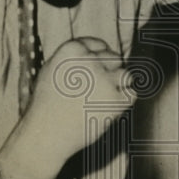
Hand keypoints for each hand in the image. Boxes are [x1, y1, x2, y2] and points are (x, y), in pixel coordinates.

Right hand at [14, 37, 133, 171]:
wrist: (46, 134)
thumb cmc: (47, 105)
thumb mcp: (52, 69)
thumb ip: (76, 57)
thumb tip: (100, 50)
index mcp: (72, 49)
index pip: (98, 44)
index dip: (98, 57)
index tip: (94, 70)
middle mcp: (90, 61)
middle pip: (114, 57)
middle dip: (108, 71)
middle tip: (96, 88)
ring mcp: (105, 80)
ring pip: (125, 75)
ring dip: (117, 86)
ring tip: (100, 99)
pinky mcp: (116, 100)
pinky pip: (131, 94)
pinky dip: (123, 101)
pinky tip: (107, 108)